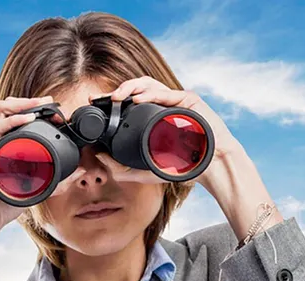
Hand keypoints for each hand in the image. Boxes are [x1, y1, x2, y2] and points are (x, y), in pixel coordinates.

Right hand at [0, 95, 86, 239]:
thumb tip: (79, 172)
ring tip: (40, 103)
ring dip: (22, 103)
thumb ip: (55, 182)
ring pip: (1, 110)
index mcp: (7, 148)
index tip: (57, 113)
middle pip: (9, 108)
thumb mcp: (33, 192)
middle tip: (49, 102)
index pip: (20, 120)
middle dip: (30, 101)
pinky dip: (14, 120)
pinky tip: (28, 118)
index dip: (37, 112)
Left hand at [91, 76, 282, 240]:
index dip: (112, 98)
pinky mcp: (188, 100)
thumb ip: (122, 169)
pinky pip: (166, 94)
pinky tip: (136, 101)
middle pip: (137, 87)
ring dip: (130, 88)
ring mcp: (176, 100)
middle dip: (117, 90)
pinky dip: (150, 95)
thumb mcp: (146, 171)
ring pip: (149, 84)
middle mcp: (163, 104)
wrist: (209, 167)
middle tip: (102, 99)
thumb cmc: (182, 167)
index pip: (129, 100)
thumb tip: (99, 157)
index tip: (95, 102)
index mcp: (153, 114)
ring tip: (116, 97)